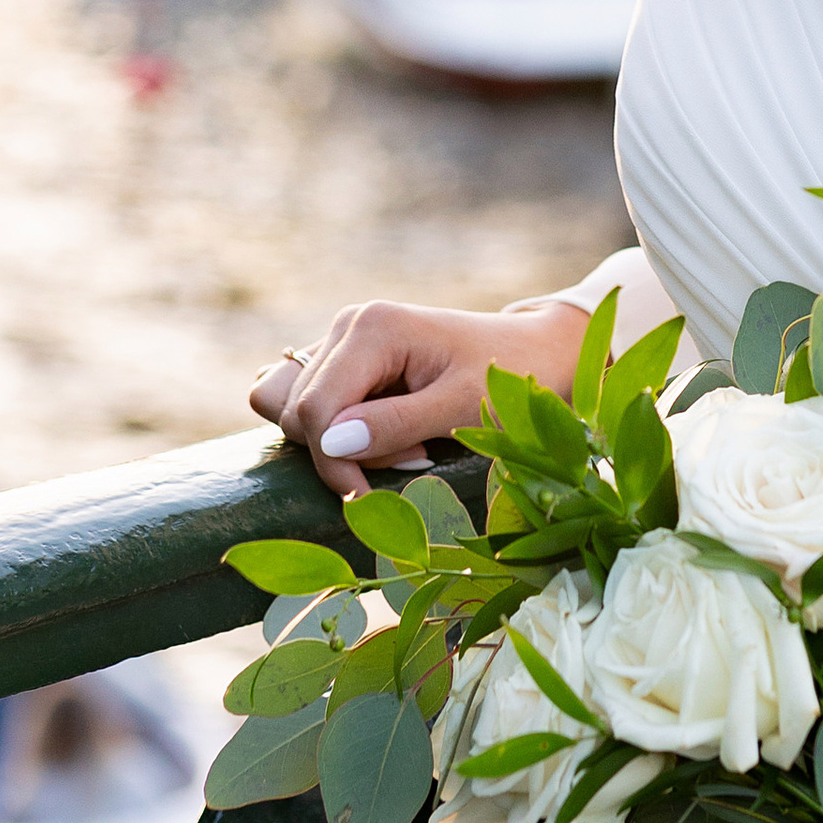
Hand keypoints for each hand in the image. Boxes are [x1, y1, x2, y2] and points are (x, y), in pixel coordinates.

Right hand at [248, 290, 593, 496]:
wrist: (530, 350)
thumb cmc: (505, 375)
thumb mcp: (460, 407)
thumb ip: (396, 425)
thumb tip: (331, 446)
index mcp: (372, 328)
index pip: (313, 411)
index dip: (334, 464)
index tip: (371, 497)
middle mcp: (347, 324)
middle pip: (298, 414)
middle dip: (345, 452)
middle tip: (412, 456)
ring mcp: (340, 339)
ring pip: (293, 411)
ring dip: (336, 442)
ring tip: (398, 442)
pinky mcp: (342, 358)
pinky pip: (304, 403)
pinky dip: (333, 429)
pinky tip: (380, 430)